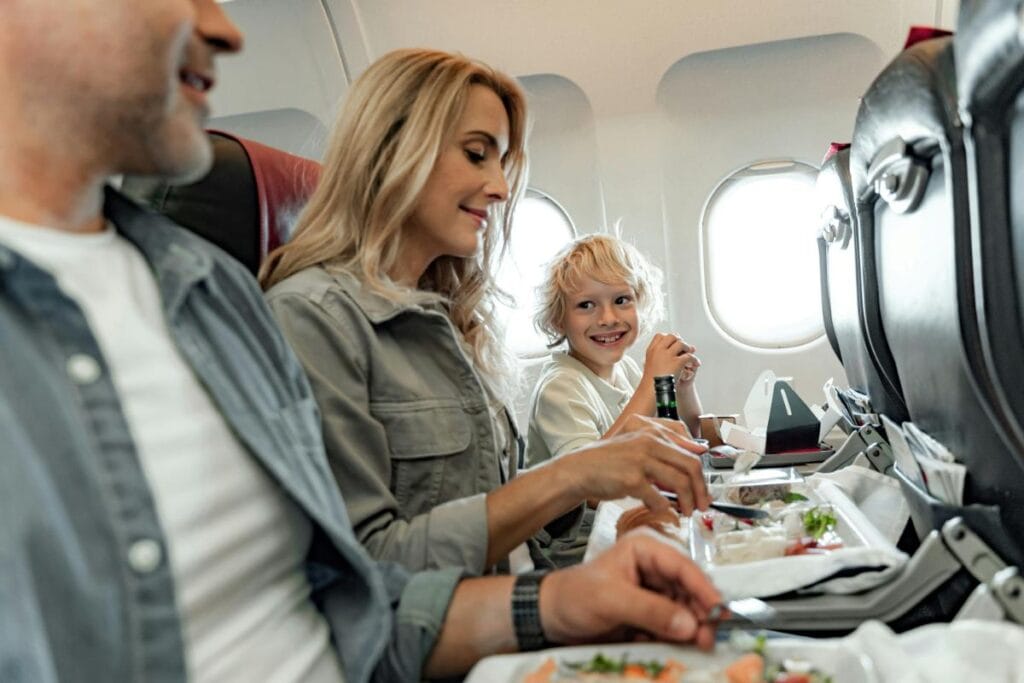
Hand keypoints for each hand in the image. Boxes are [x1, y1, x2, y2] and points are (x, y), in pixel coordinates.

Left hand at [539, 530, 720, 649]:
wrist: (550, 619)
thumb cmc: (573, 596)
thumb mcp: (610, 599)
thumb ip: (650, 610)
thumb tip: (688, 624)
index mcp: (644, 551)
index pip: (682, 566)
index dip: (703, 588)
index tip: (718, 610)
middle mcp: (653, 571)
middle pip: (688, 591)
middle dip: (699, 614)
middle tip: (708, 636)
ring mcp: (652, 595)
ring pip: (684, 612)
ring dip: (691, 630)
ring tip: (697, 646)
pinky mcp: (649, 618)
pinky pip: (671, 629)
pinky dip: (675, 639)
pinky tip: (674, 648)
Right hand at [556, 425, 708, 514]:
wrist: (580, 470)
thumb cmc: (608, 461)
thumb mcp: (637, 444)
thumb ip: (666, 445)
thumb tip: (699, 450)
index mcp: (652, 432)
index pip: (691, 450)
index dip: (702, 473)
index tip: (704, 488)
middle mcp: (649, 442)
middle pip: (691, 465)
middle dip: (701, 490)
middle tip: (703, 505)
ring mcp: (640, 460)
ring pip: (680, 482)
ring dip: (688, 502)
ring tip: (687, 512)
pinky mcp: (631, 479)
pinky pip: (659, 498)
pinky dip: (664, 508)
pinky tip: (662, 511)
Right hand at [644, 333, 699, 384]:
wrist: (651, 391)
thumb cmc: (652, 381)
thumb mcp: (651, 364)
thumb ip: (661, 355)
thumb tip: (676, 348)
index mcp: (651, 350)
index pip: (660, 336)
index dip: (668, 338)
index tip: (672, 344)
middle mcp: (659, 350)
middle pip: (672, 336)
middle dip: (679, 340)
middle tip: (683, 348)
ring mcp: (668, 355)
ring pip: (681, 343)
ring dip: (687, 348)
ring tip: (690, 354)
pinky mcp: (677, 362)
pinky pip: (689, 356)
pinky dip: (695, 359)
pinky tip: (696, 364)